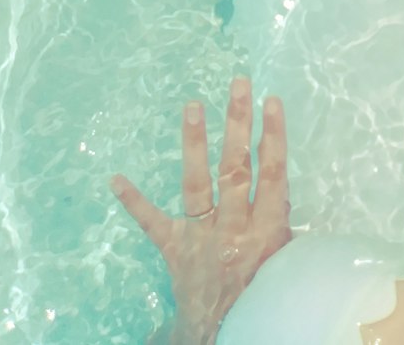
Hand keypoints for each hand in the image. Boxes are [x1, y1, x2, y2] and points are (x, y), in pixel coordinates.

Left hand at [112, 77, 290, 344]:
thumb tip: (281, 190)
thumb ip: (283, 227)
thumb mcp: (287, 262)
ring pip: (198, 185)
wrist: (223, 335)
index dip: (274, 137)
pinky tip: (116, 179)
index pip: (273, 174)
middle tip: (238, 85)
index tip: (271, 101)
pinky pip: (153, 224)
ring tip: (192, 106)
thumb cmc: (264, 298)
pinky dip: (134, 202)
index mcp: (267, 232)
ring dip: (195, 143)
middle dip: (238, 124)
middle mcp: (233, 230)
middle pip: (236, 169)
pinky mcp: (175, 250)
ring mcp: (201, 238)